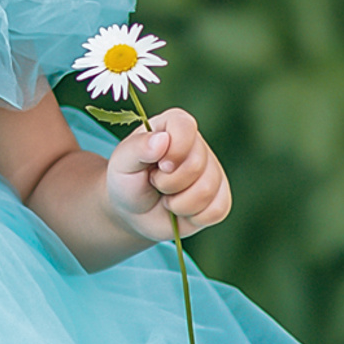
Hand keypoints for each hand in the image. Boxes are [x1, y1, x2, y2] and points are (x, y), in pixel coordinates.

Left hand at [105, 109, 231, 244]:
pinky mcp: (220, 197)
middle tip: (155, 184)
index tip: (158, 166)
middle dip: (168, 183)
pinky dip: (194, 217)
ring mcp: (213, 171)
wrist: (134, 213)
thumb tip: (162, 139)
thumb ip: (137, 147)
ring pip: (207, 190)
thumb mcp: (122, 163)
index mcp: (173, 125)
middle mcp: (198, 145)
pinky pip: (217, 210)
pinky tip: (181, 211)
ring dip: (178, 203)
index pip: (185, 127)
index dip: (174, 150)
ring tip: (166, 198)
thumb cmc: (127, 181)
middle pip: (196, 164)